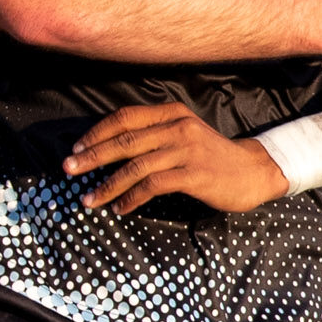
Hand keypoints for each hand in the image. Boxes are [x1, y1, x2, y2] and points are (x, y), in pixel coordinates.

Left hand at [62, 102, 287, 215]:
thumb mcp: (183, 134)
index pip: (124, 117)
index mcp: (171, 113)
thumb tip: (111, 149)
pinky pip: (153, 185)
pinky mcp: (194, 174)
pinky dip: (131, 198)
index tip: (77, 149)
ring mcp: (186, 150)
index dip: (97, 133)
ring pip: (136, 165)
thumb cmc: (211, 156)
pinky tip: (120, 208)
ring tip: (89, 199)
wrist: (253, 171)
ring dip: (108, 184)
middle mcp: (177, 127)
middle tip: (69, 170)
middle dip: (93, 156)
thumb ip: (154, 135)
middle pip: (125, 140)